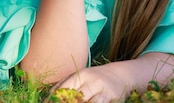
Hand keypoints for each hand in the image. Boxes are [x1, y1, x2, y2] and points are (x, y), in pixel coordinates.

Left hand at [46, 53, 173, 102]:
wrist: (125, 74)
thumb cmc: (98, 79)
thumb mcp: (83, 77)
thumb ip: (66, 86)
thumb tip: (48, 97)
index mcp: (82, 75)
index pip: (63, 89)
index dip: (54, 100)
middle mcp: (93, 81)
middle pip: (75, 99)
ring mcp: (104, 91)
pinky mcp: (114, 99)